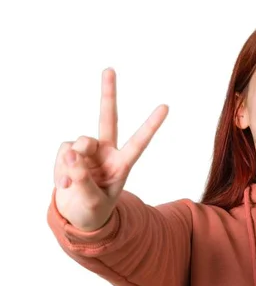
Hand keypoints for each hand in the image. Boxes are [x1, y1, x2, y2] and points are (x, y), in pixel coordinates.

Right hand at [54, 68, 167, 231]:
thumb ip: (83, 180)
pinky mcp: (70, 153)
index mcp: (123, 164)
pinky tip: (62, 182)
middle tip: (109, 69)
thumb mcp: (93, 201)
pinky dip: (59, 167)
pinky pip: (63, 151)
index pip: (140, 142)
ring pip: (80, 141)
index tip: (165, 106)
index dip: (151, 125)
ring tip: (70, 182)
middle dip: (108, 94)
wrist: (77, 216)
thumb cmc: (93, 210)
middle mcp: (107, 152)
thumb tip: (71, 155)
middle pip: (108, 118)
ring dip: (72, 161)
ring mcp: (88, 151)